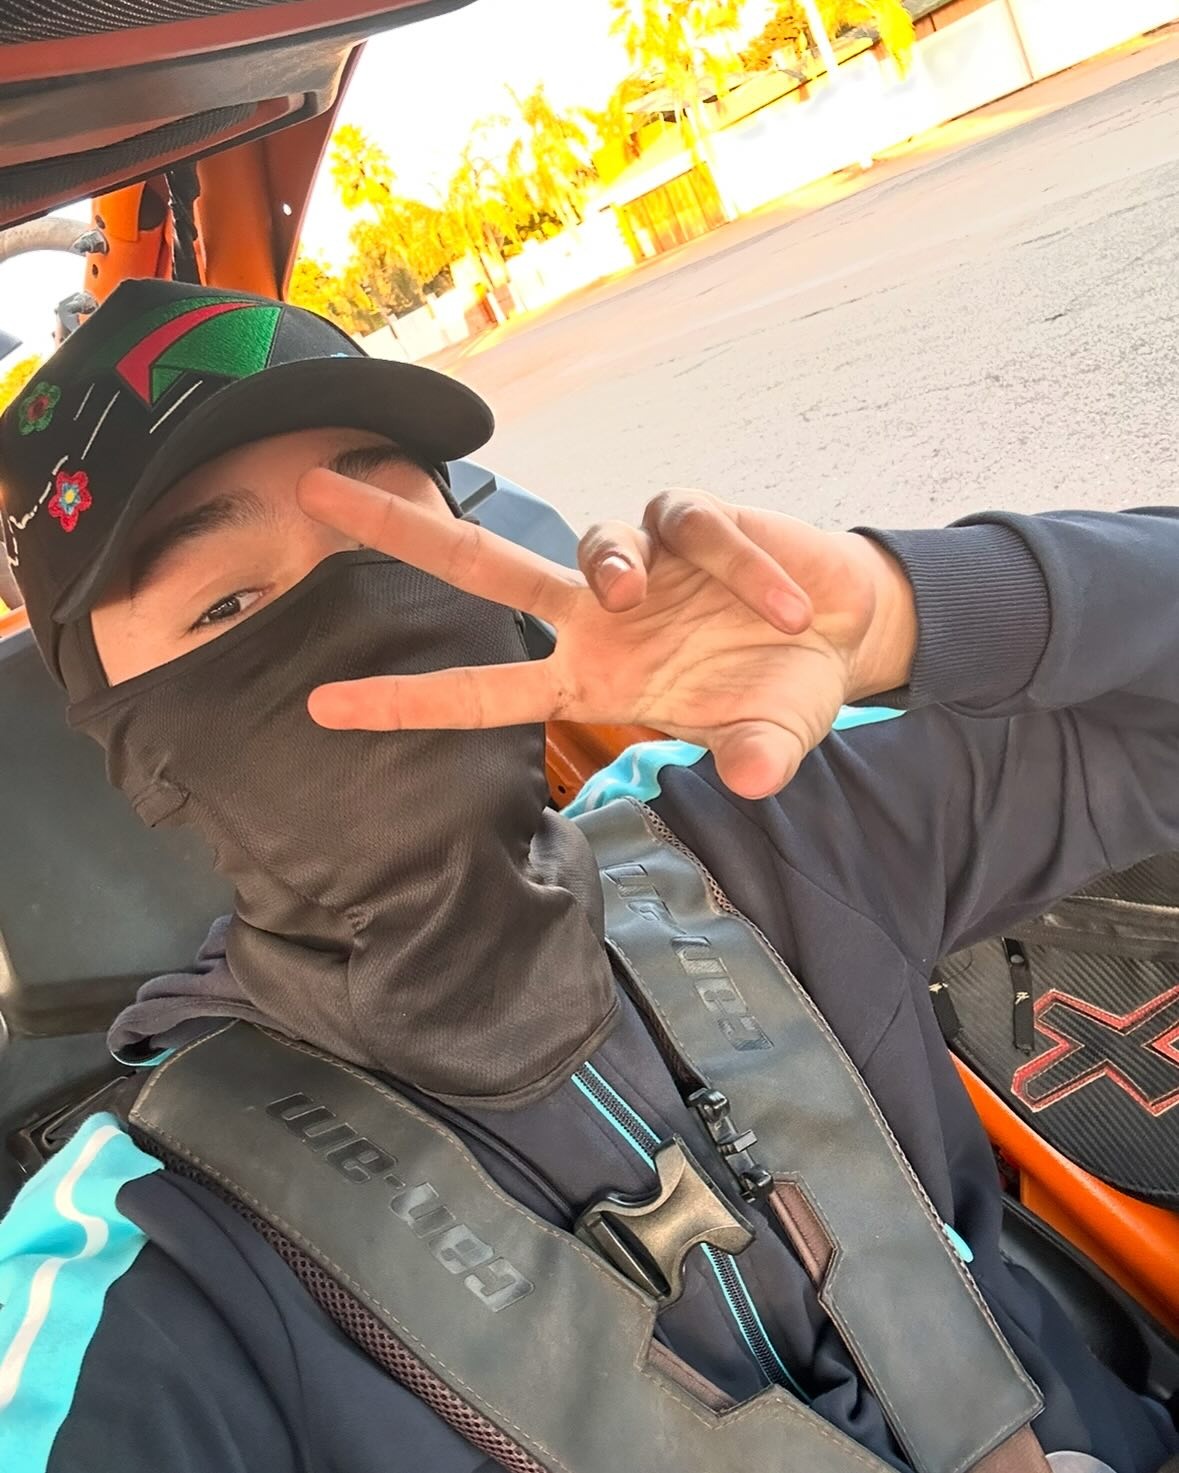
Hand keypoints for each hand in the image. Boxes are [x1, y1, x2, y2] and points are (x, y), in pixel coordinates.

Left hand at [296, 474, 916, 799]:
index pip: (485, 689)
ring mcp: (643, 562)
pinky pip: (693, 525)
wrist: (844, 631)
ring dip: (614, 567)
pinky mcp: (696, 520)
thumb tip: (755, 779)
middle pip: (483, 567)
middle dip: (400, 530)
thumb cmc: (784, 692)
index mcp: (592, 678)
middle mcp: (599, 616)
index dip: (406, 701)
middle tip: (312, 488)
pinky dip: (734, 564)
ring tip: (647, 598)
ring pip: (592, 541)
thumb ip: (757, 758)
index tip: (322, 707)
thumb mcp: (772, 737)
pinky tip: (780, 604)